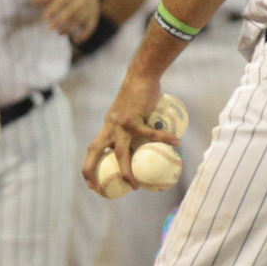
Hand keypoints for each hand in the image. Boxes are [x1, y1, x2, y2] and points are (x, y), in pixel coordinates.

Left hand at [35, 0, 103, 40]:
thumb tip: (33, 0)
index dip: (54, 8)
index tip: (45, 17)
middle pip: (73, 10)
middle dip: (61, 20)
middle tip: (50, 27)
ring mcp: (91, 6)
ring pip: (80, 19)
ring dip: (69, 28)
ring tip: (59, 33)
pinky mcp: (95, 14)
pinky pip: (91, 26)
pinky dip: (85, 35)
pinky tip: (76, 40)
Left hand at [83, 73, 180, 191]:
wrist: (141, 76)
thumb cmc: (140, 94)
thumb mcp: (132, 113)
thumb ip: (137, 128)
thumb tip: (149, 144)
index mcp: (108, 127)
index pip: (94, 148)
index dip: (90, 165)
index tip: (91, 182)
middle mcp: (110, 126)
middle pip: (95, 151)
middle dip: (91, 170)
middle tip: (96, 188)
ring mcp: (121, 124)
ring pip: (120, 152)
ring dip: (126, 171)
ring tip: (136, 185)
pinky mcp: (134, 119)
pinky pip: (150, 135)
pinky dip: (163, 140)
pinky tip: (176, 143)